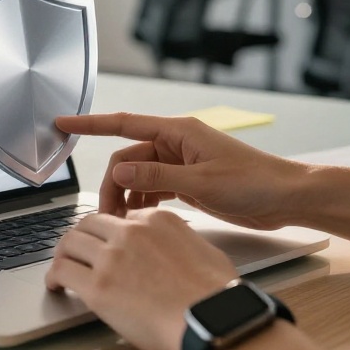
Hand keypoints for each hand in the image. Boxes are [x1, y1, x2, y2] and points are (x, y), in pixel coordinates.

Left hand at [45, 209, 236, 349]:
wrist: (213, 321)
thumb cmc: (217, 296)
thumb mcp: (203, 250)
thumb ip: (178, 240)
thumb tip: (170, 248)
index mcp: (156, 220)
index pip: (119, 218)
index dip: (110, 234)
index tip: (106, 247)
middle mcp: (129, 232)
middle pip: (89, 224)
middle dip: (81, 238)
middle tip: (77, 253)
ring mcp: (111, 257)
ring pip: (70, 243)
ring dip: (63, 255)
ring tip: (62, 268)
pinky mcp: (97, 286)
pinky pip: (62, 271)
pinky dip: (54, 276)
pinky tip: (56, 285)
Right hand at [56, 112, 307, 229]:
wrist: (287, 198)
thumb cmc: (254, 183)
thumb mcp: (201, 183)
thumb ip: (156, 177)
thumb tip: (118, 171)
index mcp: (177, 132)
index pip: (122, 124)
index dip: (89, 124)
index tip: (62, 123)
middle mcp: (175, 144)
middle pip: (127, 158)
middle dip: (112, 185)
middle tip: (108, 218)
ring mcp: (181, 164)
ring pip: (138, 177)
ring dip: (127, 198)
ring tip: (124, 226)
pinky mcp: (188, 182)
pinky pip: (153, 189)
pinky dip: (144, 204)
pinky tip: (143, 222)